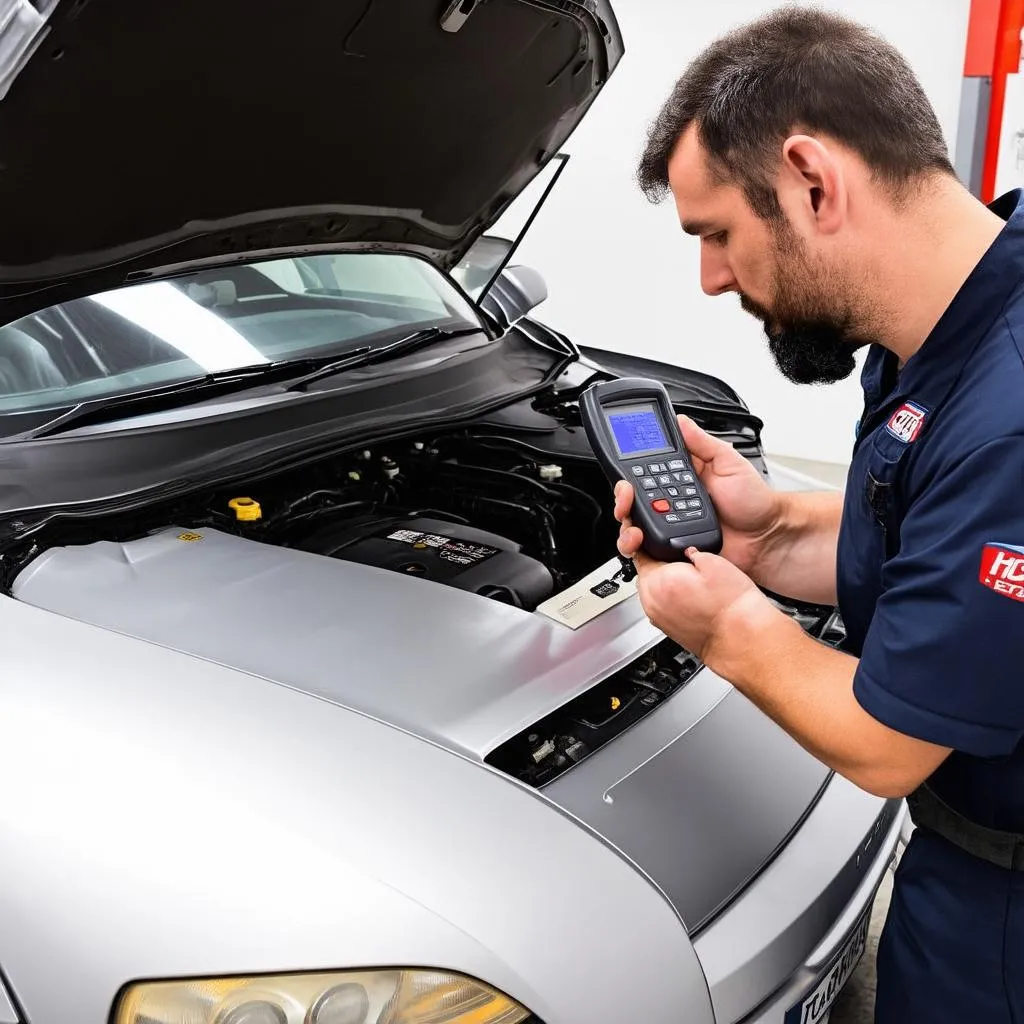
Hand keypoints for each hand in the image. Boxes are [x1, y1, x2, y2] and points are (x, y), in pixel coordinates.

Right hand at [615, 414, 780, 578]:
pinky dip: (640, 546)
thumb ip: (703, 443)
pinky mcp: (672, 549)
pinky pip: (647, 551)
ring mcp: (670, 526)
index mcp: (680, 477)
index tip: (625, 474)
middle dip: (622, 498)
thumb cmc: (753, 502)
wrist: (765, 538)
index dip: (629, 472)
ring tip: (635, 524)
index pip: (644, 471)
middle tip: (627, 495)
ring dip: (627, 524)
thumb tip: (681, 421)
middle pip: (632, 500)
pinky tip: (644, 540)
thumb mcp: (729, 462)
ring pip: (634, 525)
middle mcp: (670, 501)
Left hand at [620, 538, 775, 669]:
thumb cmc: (729, 605)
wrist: (739, 637)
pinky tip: (690, 595)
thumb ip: (690, 548)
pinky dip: (668, 597)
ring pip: (650, 588)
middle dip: (659, 562)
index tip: (666, 542)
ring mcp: (656, 616)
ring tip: (689, 579)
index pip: (639, 551)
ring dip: (663, 580)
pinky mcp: (664, 627)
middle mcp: (651, 600)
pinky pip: (659, 604)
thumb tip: (684, 548)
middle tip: (682, 560)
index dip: (652, 542)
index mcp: (658, 580)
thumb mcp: (714, 561)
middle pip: (644, 570)